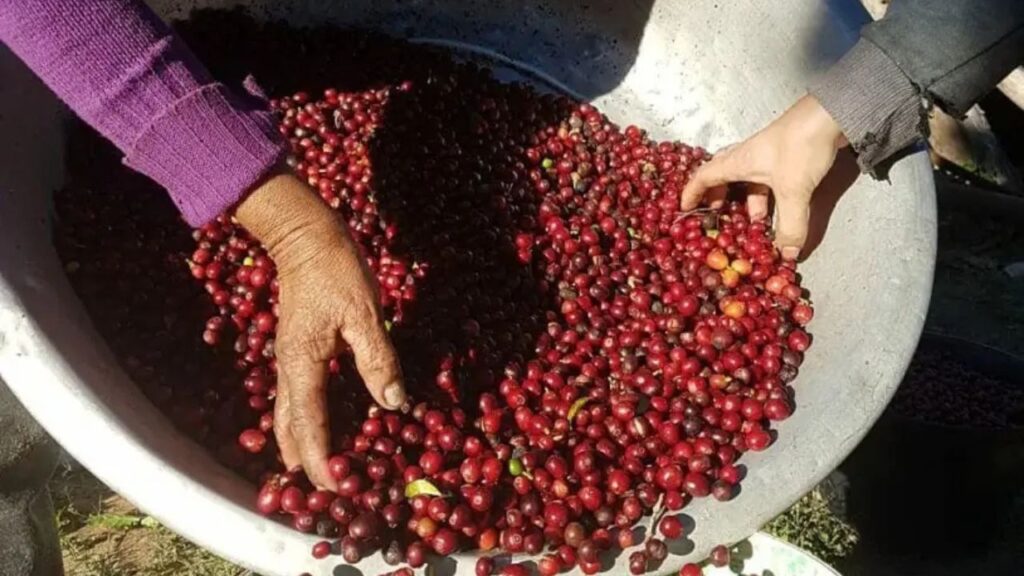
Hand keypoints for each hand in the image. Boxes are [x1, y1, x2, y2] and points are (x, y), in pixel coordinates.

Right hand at [236, 170, 405, 489]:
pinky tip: (316, 424)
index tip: (334, 488)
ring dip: (299, 442)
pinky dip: (303, 419)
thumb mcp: (365, 315)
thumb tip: (394, 405)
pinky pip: (295, 395)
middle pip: (289, 426)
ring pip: (287, 412)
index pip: (309, 424)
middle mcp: (289, 367)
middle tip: (322, 491)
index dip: (321, 459)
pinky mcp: (297, 349)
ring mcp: (289, 358)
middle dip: (304, 460)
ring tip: (313, 470)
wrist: (307, 236)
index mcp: (303, 364)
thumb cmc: (337, 271)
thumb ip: (379, 361)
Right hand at [681, 95, 847, 259]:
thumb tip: (786, 253)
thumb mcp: (793, 191)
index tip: (685, 209)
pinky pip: (769, 180)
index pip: (703, 177)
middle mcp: (747, 157)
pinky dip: (770, 197)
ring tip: (755, 222)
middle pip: (723, 177)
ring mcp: (767, 156)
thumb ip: (790, 225)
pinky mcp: (787, 156)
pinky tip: (781, 210)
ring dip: (749, 201)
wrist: (831, 115)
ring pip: (749, 181)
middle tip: (718, 215)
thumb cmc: (801, 146)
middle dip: (719, 197)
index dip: (692, 193)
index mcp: (737, 162)